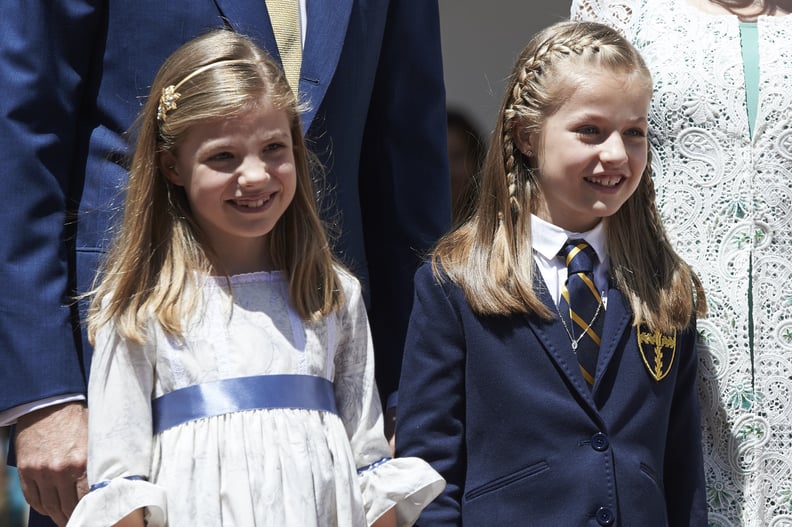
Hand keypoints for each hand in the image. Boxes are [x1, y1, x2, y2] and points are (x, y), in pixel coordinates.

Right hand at [15, 402, 87, 525]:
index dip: (92, 510)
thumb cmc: (77, 419)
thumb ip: (99, 461)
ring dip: (58, 515)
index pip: (88, 498)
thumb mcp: (95, 438)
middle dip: (75, 517)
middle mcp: (61, 470)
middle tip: (81, 520)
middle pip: (68, 506)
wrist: (50, 403)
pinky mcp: (26, 470)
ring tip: (66, 518)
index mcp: (82, 462)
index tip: (97, 515)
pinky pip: (32, 497)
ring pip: (50, 505)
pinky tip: (49, 508)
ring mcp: (41, 471)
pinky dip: (41, 506)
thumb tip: (109, 482)